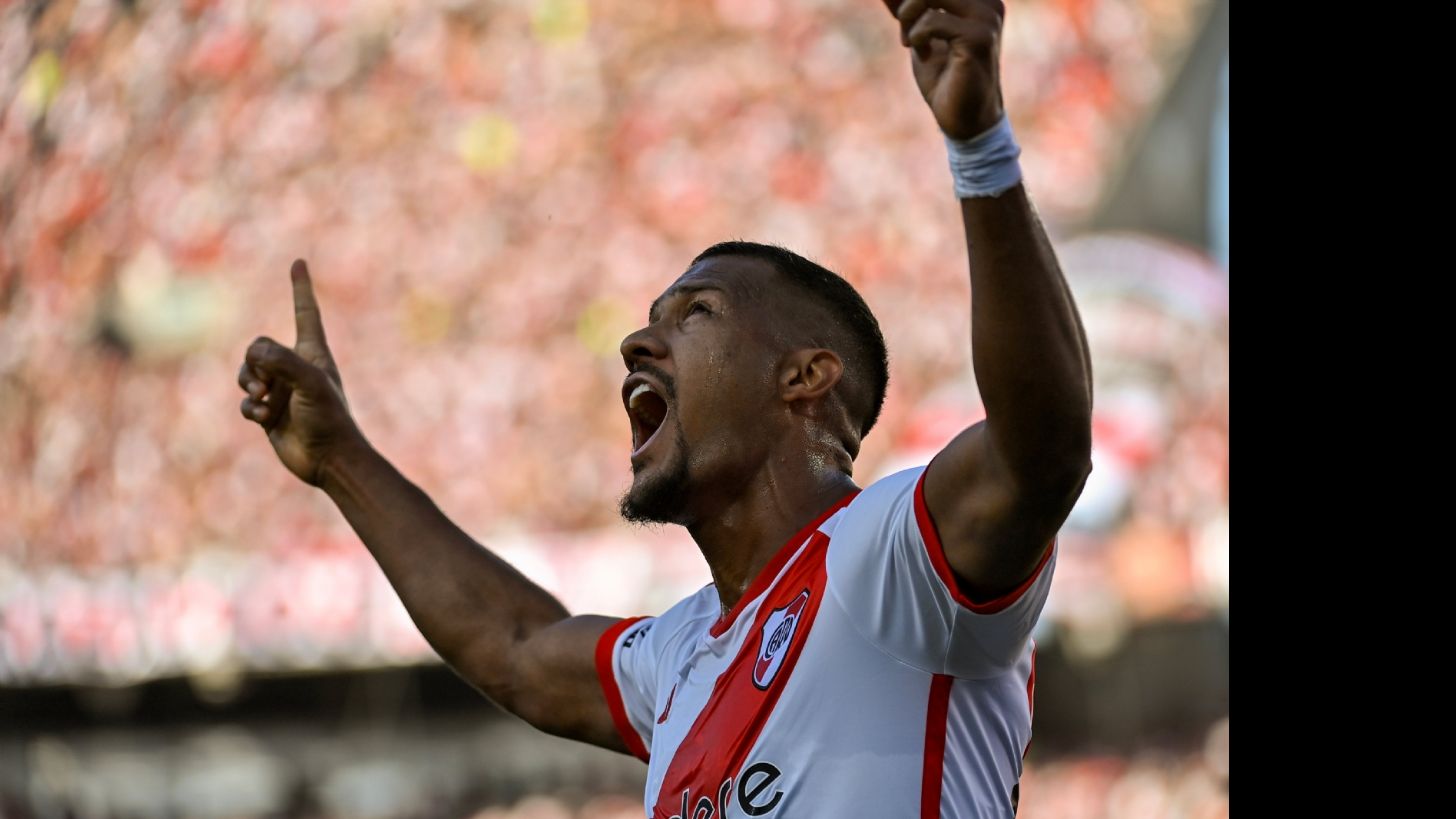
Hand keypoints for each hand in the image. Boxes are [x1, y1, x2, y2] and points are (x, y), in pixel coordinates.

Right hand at [237, 260, 357, 486]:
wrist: (330, 460)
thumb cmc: (329, 419)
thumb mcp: (310, 384)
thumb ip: (282, 361)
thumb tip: (254, 352)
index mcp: (314, 354)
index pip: (306, 313)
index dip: (301, 288)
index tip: (299, 262)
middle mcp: (297, 368)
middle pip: (259, 347)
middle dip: (255, 363)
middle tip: (269, 384)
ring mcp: (282, 391)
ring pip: (247, 373)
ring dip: (249, 385)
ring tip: (264, 400)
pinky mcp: (270, 413)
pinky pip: (246, 401)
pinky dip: (250, 407)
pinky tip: (264, 418)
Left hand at [884, 0, 1005, 139]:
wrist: (964, 119)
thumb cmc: (944, 76)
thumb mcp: (919, 33)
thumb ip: (906, 8)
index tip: (900, 13)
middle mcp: (989, 3)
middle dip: (908, 3)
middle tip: (903, 25)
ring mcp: (986, 18)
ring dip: (909, 16)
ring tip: (910, 40)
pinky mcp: (979, 38)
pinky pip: (931, 21)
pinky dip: (917, 36)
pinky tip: (922, 52)